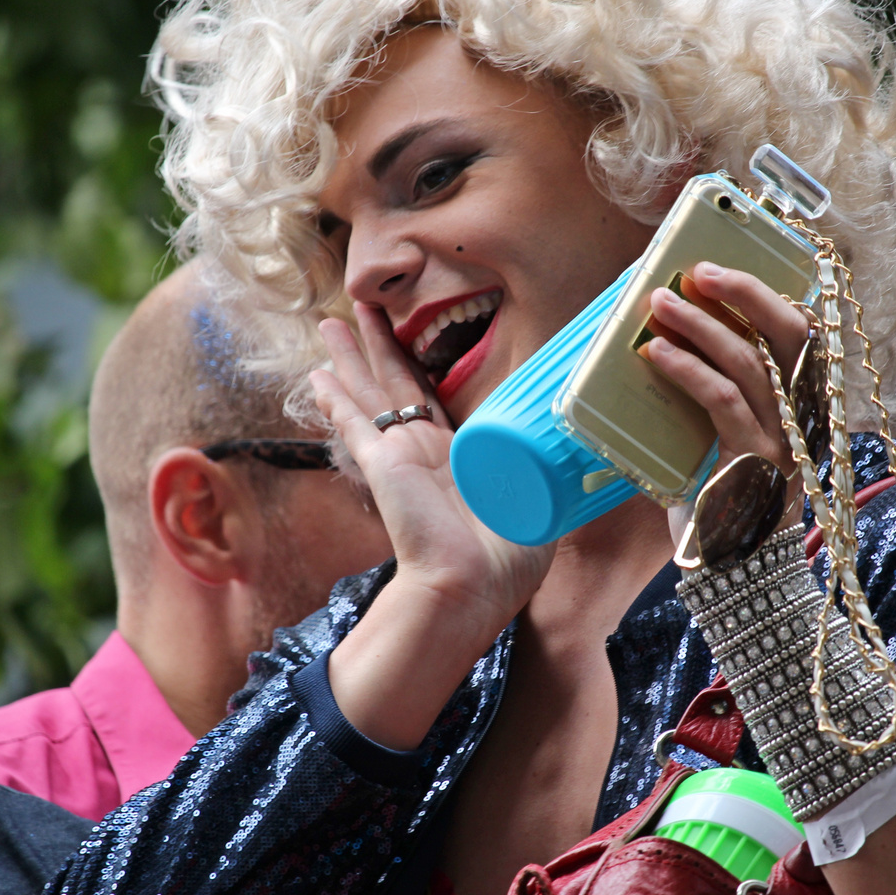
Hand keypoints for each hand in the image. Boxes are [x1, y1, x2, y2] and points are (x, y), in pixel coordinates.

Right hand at [310, 302, 553, 634]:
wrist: (469, 587)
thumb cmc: (504, 562)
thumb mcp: (535, 507)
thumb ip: (542, 479)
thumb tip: (577, 460)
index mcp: (456, 459)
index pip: (432, 401)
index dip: (419, 368)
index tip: (410, 341)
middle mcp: (422, 452)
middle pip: (395, 382)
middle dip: (378, 345)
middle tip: (363, 307)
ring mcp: (398, 457)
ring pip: (370, 391)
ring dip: (352, 355)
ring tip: (331, 323)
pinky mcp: (381, 465)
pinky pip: (353, 423)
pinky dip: (335, 399)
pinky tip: (318, 375)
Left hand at [643, 262, 811, 543]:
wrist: (730, 572)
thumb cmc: (719, 500)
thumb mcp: (721, 437)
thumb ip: (712, 395)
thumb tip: (662, 340)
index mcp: (804, 404)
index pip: (804, 333)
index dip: (770, 295)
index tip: (725, 269)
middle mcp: (805, 416)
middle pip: (793, 333)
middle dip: (745, 292)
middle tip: (698, 270)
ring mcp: (785, 440)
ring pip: (751, 361)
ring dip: (700, 326)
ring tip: (659, 305)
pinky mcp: (755, 462)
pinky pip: (723, 401)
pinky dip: (687, 370)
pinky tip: (656, 355)